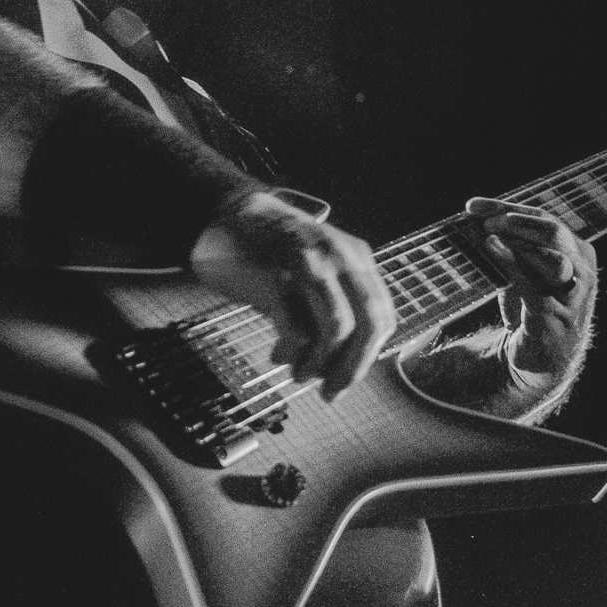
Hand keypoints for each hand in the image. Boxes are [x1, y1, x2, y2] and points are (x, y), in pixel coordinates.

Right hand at [189, 192, 396, 401]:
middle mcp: (338, 259)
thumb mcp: (316, 262)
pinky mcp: (277, 279)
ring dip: (318, 365)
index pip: (382, 316)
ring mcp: (308, 267)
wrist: (224, 215)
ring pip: (335, 331)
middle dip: (352, 368)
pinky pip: (297, 331)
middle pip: (367, 326)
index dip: (368, 357)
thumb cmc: (269, 246)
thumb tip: (344, 359)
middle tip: (331, 391)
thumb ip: (336, 299)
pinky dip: (291, 354)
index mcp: (355, 256)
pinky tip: (278, 355)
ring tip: (300, 375)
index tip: (349, 379)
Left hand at [465, 197, 596, 375]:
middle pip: (552, 232)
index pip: (543, 218)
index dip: (507, 207)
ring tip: (489, 233)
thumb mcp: (524, 269)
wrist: (540, 357)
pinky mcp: (556, 316)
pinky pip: (535, 286)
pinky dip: (513, 265)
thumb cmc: (531, 305)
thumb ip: (509, 243)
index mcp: (577, 250)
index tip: (473, 206)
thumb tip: (473, 216)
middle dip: (516, 222)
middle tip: (484, 221)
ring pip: (553, 257)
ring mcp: (573, 294)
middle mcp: (582, 269)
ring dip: (519, 241)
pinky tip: (492, 251)